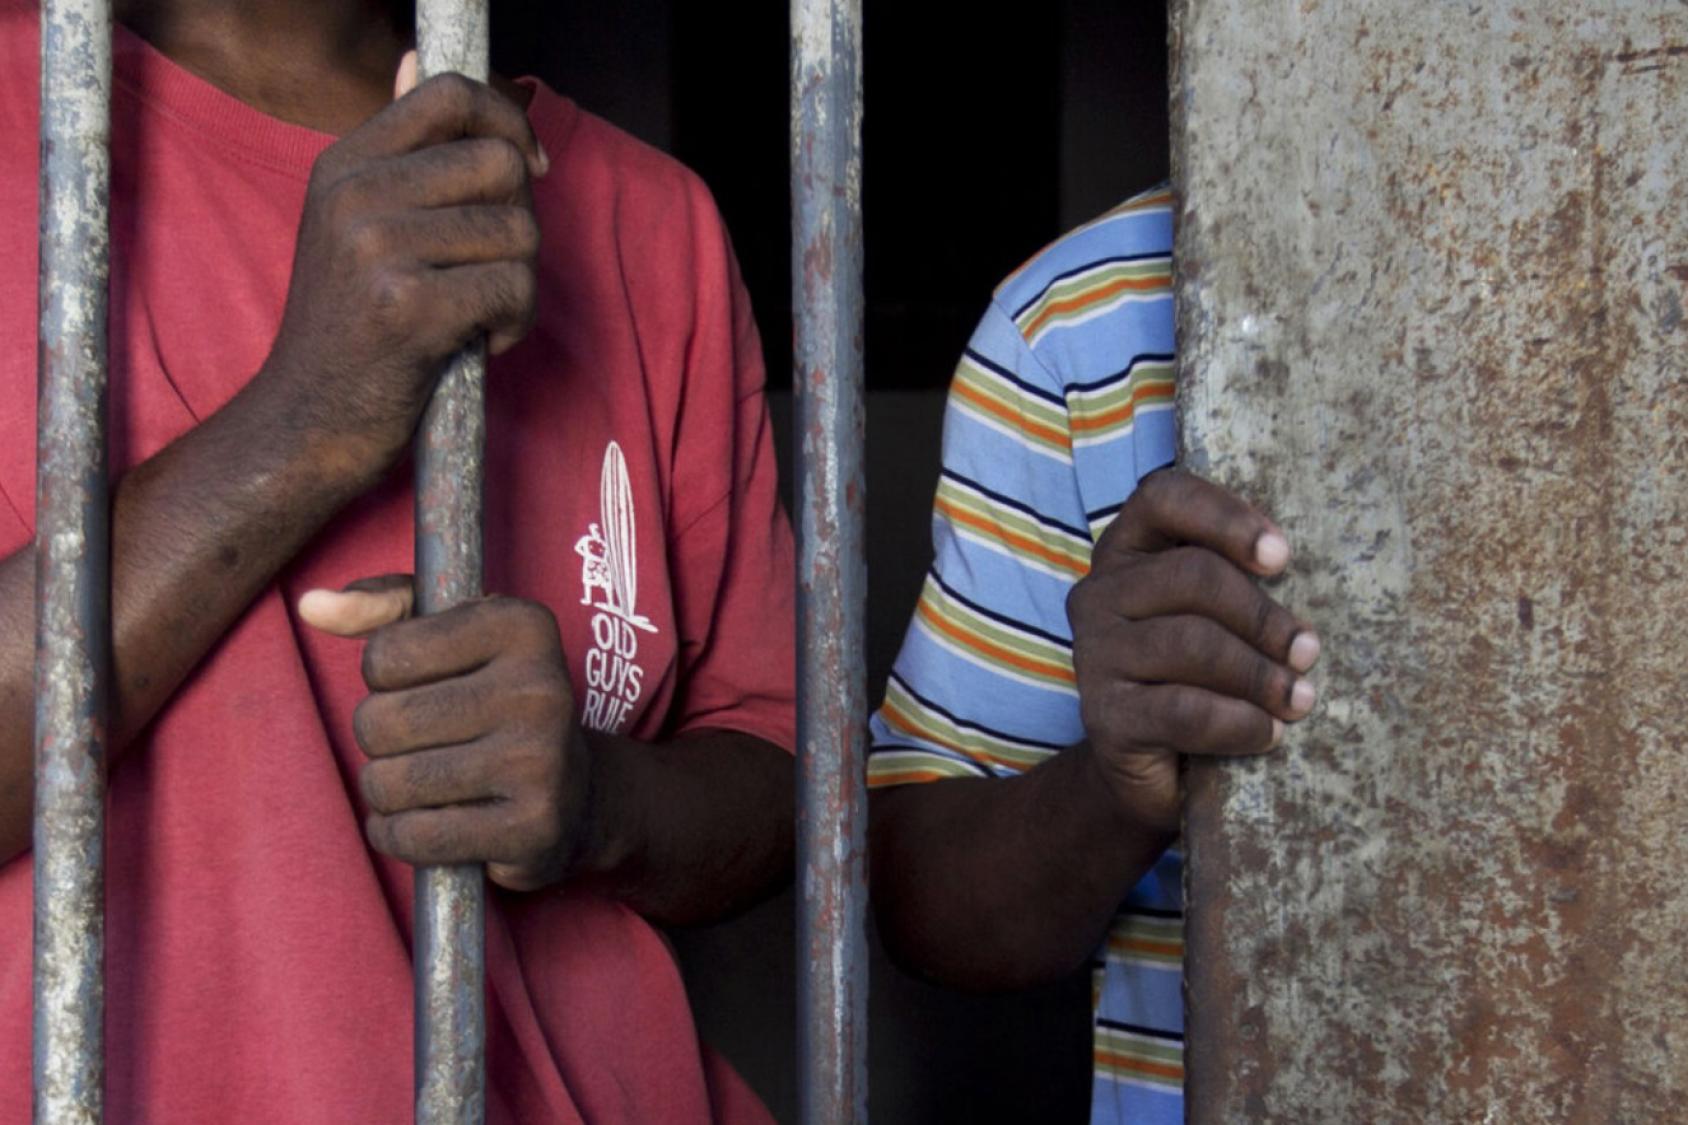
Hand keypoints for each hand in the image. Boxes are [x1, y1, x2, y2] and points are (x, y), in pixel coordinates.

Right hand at [258, 53, 546, 486]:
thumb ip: (398, 151)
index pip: (449, 94)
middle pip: (501, 164)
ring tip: (480, 315)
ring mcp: (378, 247)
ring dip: (519, 283)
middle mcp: (355, 194)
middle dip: (520, 222)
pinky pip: (513, 287)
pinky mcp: (408, 305)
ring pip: (518, 231)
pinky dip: (513, 323)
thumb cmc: (350, 330)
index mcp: (344, 165)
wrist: (305, 422)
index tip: (529, 168)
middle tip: (492, 269)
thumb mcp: (355, 225)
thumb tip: (417, 58)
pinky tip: (479, 343)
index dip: (508, 122)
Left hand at [298, 576, 587, 890]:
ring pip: (390, 783)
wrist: (578, 791)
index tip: (427, 687)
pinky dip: (398, 835)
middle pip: (379, 721)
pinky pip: (417, 836)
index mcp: (521, 624)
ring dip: (386, 792)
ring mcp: (540, 759)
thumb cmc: (494, 699)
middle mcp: (540, 686)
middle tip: (418, 744)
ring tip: (423, 782)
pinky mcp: (534, 826)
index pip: (384, 654)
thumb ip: (382, 608)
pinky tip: (423, 821)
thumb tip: (313, 606)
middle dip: (379, 741)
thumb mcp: (451, 634)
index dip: (386, 679)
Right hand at [1065, 469, 1321, 833]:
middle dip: (1263, 615)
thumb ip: (1242, 583)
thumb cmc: (1199, 677)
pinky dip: (1240, 722)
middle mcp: (1100, 593)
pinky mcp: (1104, 715)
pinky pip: (1184, 710)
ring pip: (1191, 643)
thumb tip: (1322, 575)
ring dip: (1260, 674)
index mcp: (1129, 550)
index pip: (1163, 497)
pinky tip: (1270, 733)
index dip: (1226, 517)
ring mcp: (1095, 654)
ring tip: (1300, 698)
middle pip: (1192, 575)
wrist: (1149, 769)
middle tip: (1308, 651)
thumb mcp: (1217, 618)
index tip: (1282, 558)